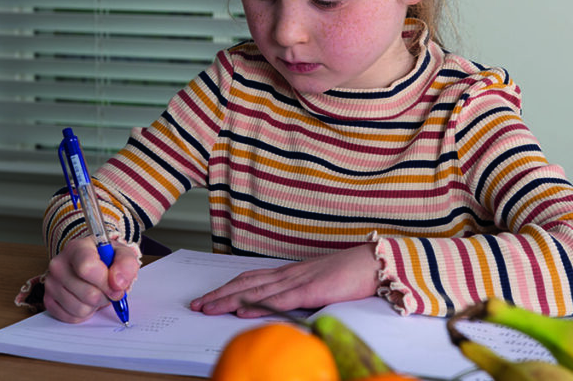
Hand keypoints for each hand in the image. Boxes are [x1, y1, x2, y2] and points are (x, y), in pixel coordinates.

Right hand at [43, 237, 138, 323]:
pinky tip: (86, 300)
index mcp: (77, 248)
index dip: (106, 282)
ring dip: (95, 306)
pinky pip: (71, 317)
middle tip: (109, 289)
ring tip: (97, 292)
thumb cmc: (106, 258)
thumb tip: (118, 284)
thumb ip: (126, 265)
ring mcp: (51, 283)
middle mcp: (59, 264)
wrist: (91, 262)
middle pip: (88, 294)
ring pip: (80, 309)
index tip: (118, 286)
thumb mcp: (123, 254)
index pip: (87, 268)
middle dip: (106, 296)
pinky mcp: (48, 299)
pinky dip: (84, 313)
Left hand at [189, 244, 380, 317]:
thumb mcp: (320, 286)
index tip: (208, 298)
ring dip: (228, 300)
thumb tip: (281, 309)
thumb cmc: (352, 275)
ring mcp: (299, 281)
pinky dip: (256, 305)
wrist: (376, 263)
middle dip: (218, 295)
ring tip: (207, 308)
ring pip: (255, 292)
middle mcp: (289, 275)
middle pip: (246, 284)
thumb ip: (301, 295)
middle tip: (196, 305)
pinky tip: (241, 310)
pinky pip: (279, 299)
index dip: (227, 289)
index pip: (251, 280)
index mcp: (291, 274)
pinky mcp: (311, 291)